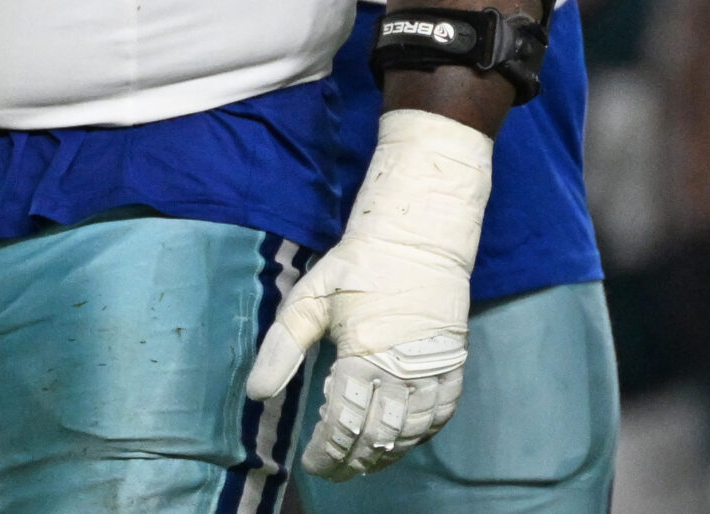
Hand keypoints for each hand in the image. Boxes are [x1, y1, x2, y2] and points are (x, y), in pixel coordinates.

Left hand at [243, 110, 490, 479]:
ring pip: (409, 432)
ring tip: (360, 464)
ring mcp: (433, 369)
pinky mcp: (453, 364)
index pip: (343, 422)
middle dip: (351, 461)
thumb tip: (256, 393)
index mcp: (363, 354)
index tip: (311, 462)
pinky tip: (399, 442)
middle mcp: (402, 369)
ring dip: (384, 455)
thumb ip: (282, 348)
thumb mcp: (308, 300)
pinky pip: (439, 415)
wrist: (417, 239)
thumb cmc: (356, 268)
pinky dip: (418, 436)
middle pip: (377, 436)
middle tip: (331, 471)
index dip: (327, 451)